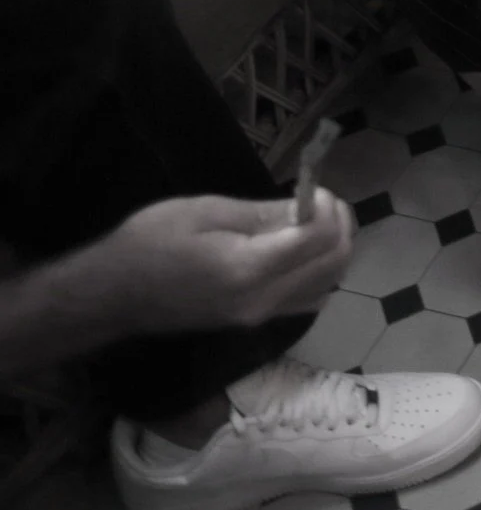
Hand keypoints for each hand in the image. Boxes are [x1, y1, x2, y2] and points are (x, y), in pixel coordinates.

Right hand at [94, 193, 355, 332]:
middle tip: (323, 200)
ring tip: (316, 220)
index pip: (319, 240)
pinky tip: (301, 250)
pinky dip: (320, 272)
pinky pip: (306, 300)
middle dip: (340, 226)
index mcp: (248, 271)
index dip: (327, 209)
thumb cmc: (149, 243)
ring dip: (335, 250)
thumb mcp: (205, 212)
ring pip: (327, 285)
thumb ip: (262, 214)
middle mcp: (262, 301)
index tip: (315, 187)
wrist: (110, 295)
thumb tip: (307, 207)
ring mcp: (259, 318)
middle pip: (333, 264)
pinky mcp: (252, 322)